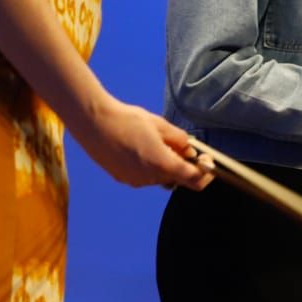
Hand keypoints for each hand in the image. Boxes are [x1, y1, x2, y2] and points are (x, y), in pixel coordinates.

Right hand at [69, 95, 211, 189]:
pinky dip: (148, 165)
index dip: (206, 173)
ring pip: (159, 176)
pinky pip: (143, 176)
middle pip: (176, 178)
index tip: (207, 161)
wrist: (94, 123)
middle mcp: (150, 178)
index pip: (195, 180)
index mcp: (163, 165)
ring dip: (164, 164)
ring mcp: (135, 180)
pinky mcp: (122, 178)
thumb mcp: (160, 125)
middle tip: (180, 144)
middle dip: (182, 164)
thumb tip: (190, 150)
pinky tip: (139, 147)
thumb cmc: (127, 120)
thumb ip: (179, 140)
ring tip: (154, 141)